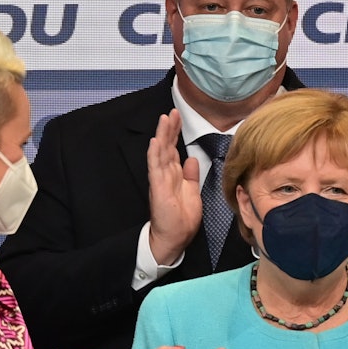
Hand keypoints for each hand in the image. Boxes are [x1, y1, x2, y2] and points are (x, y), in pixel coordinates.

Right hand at [147, 109, 201, 265]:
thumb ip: (191, 175)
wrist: (174, 237)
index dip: (176, 133)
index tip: (178, 117)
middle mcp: (166, 174)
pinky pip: (155, 168)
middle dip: (170, 128)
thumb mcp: (192, 192)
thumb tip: (192, 158)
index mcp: (174, 174)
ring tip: (164, 118)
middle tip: (173, 111)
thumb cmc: (181, 218)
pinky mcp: (157, 188)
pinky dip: (155, 155)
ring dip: (162, 135)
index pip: (174, 149)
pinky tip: (156, 142)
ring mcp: (160, 180)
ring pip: (160, 153)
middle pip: (167, 146)